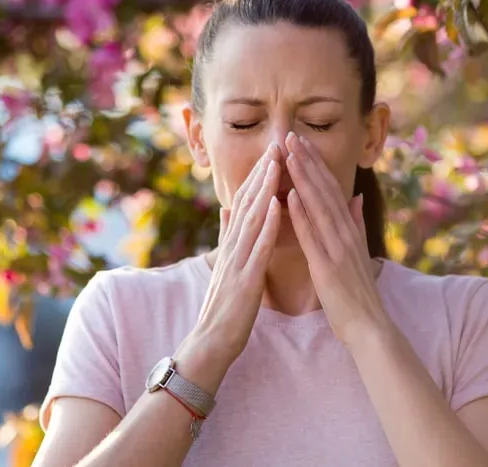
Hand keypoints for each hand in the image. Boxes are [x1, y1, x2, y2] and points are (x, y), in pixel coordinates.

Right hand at [189, 142, 281, 368]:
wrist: (210, 343)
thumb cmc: (224, 307)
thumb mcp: (225, 265)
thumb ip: (226, 236)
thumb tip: (226, 208)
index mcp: (232, 244)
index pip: (245, 202)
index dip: (258, 176)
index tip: (271, 151)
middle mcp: (232, 247)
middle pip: (247, 203)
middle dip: (262, 173)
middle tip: (275, 144)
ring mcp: (237, 261)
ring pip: (252, 218)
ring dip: (264, 188)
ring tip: (276, 163)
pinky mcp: (245, 279)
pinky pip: (258, 246)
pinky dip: (267, 223)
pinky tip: (277, 203)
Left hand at [284, 132, 391, 348]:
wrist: (369, 327)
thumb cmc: (358, 293)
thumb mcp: (358, 251)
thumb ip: (355, 223)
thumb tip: (354, 197)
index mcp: (349, 229)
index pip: (330, 189)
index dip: (315, 164)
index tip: (301, 142)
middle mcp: (345, 233)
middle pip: (324, 190)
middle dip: (307, 161)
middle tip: (290, 135)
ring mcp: (337, 248)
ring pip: (318, 205)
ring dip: (303, 177)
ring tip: (289, 153)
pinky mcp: (327, 266)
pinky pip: (312, 235)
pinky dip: (301, 214)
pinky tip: (290, 195)